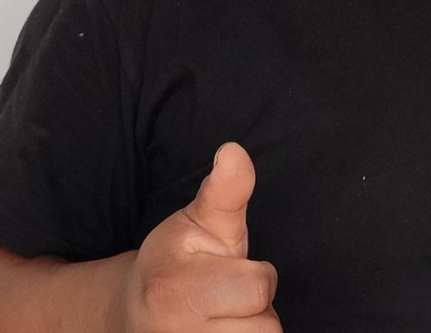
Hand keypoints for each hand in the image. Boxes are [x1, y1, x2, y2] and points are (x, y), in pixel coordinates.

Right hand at [119, 142, 280, 331]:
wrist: (131, 315)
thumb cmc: (177, 261)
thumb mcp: (201, 219)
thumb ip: (227, 189)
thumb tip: (233, 151)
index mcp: (176, 289)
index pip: (259, 288)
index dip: (258, 275)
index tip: (231, 269)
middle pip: (264, 331)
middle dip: (256, 313)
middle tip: (228, 299)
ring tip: (225, 320)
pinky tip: (222, 332)